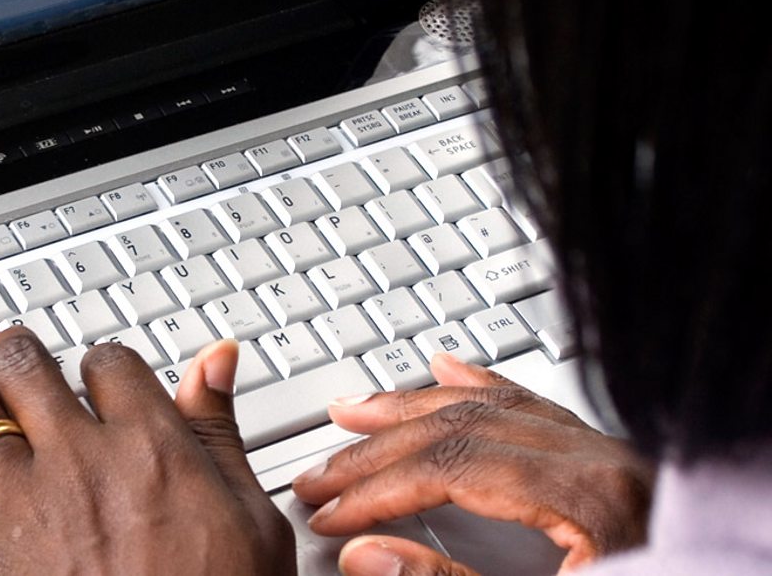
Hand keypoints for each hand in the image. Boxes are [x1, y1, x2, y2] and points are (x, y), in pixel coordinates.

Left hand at [0, 327, 294, 574]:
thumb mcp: (249, 514)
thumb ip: (218, 428)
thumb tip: (215, 361)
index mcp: (148, 444)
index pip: (107, 362)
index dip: (103, 362)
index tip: (102, 375)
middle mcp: (79, 461)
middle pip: (26, 367)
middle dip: (19, 352)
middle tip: (18, 354)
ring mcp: (27, 504)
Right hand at [292, 353, 653, 575]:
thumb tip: (370, 556)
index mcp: (583, 498)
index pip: (449, 469)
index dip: (376, 490)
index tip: (330, 514)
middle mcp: (593, 459)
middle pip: (456, 429)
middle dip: (376, 452)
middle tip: (320, 474)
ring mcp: (601, 452)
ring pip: (487, 403)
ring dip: (410, 406)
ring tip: (352, 411)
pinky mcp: (606, 457)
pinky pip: (533, 399)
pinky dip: (478, 382)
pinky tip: (442, 369)